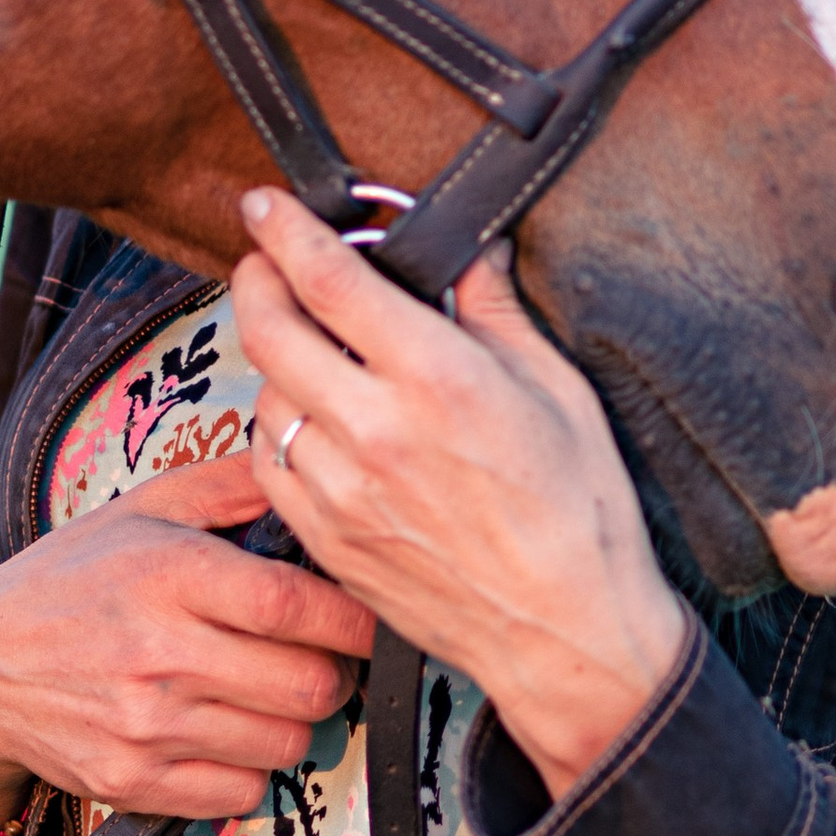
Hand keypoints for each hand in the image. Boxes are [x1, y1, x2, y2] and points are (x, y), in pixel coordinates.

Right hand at [0, 452, 377, 835]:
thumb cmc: (71, 579)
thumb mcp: (144, 510)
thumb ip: (230, 484)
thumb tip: (303, 457)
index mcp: (170, 574)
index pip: (295, 607)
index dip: (353, 618)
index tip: (369, 616)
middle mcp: (160, 653)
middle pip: (309, 685)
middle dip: (335, 672)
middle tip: (322, 657)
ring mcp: (145, 726)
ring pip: (286, 743)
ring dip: (296, 720)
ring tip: (272, 693)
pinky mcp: (132, 783)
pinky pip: (241, 793)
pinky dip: (251, 768)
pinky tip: (229, 733)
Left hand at [230, 193, 687, 803]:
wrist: (565, 632)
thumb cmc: (579, 513)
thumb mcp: (558, 390)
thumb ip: (497, 312)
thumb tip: (471, 252)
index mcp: (437, 378)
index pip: (329, 278)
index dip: (286, 228)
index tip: (267, 202)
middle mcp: (375, 430)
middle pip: (269, 328)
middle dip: (256, 276)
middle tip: (265, 259)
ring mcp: (341, 490)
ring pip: (264, 395)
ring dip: (274, 355)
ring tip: (306, 345)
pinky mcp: (327, 538)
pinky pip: (268, 463)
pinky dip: (277, 427)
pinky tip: (311, 418)